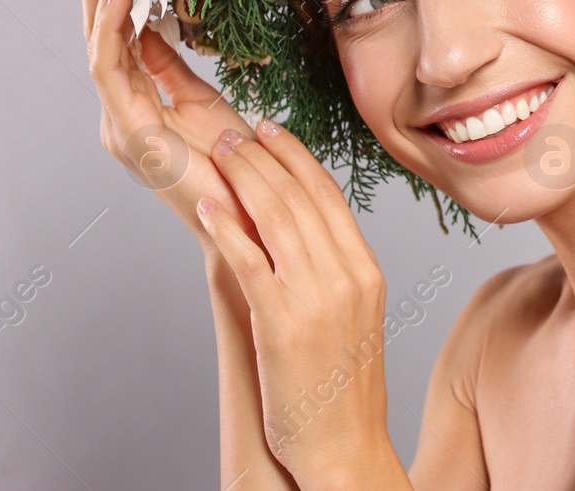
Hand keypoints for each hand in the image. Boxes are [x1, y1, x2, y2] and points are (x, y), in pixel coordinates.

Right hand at [80, 0, 258, 244]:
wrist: (249, 220)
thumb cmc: (233, 169)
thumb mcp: (202, 103)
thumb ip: (172, 70)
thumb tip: (156, 30)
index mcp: (138, 109)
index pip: (119, 43)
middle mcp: (120, 117)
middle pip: (102, 40)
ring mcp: (121, 126)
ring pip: (101, 48)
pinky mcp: (132, 133)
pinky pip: (113, 70)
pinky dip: (114, 29)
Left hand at [198, 120, 404, 485]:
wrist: (344, 444)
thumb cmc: (341, 388)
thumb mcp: (351, 316)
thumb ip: (328, 270)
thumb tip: (291, 230)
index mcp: (366, 270)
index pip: (330, 196)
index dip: (297, 157)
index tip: (271, 131)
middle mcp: (347, 275)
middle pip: (301, 197)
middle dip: (263, 158)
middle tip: (232, 132)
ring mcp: (317, 296)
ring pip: (277, 218)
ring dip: (243, 178)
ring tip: (217, 155)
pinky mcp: (282, 321)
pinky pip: (250, 260)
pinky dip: (226, 228)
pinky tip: (208, 207)